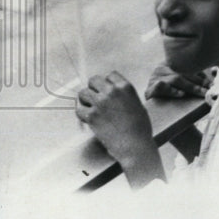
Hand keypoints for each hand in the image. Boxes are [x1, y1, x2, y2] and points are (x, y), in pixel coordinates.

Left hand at [77, 71, 163, 186]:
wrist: (134, 144)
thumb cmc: (139, 127)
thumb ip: (124, 95)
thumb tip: (114, 95)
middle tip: (96, 97)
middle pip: (94, 80)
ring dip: (86, 99)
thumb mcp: (137, 103)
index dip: (108, 83)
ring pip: (83, 93)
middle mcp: (112, 91)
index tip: (107, 90)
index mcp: (126, 87)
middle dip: (94, 88)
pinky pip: (79, 109)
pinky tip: (87, 117)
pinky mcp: (91, 116)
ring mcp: (100, 103)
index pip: (111, 75)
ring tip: (91, 107)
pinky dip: (81, 113)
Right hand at [144, 63, 211, 99]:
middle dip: (199, 82)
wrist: (161, 120)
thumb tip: (215, 71)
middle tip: (210, 90)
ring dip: (191, 87)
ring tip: (201, 93)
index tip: (212, 84)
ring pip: (175, 79)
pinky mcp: (149, 91)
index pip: (187, 66)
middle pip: (183, 73)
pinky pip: (161, 86)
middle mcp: (161, 68)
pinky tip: (181, 94)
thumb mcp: (188, 86)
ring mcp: (153, 79)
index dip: (201, 75)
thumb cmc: (177, 100)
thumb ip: (199, 78)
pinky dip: (172, 90)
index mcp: (170, 63)